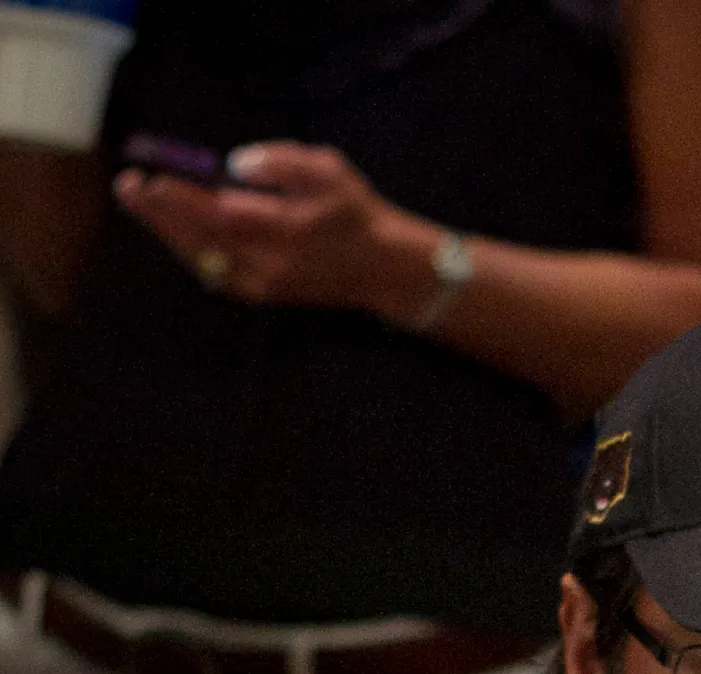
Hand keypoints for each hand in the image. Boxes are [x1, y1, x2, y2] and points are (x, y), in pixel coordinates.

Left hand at [113, 142, 436, 318]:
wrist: (382, 270)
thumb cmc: (357, 213)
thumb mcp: (329, 171)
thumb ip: (282, 162)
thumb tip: (235, 164)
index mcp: (283, 231)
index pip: (218, 214)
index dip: (180, 197)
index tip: (151, 177)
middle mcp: (267, 264)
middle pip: (200, 240)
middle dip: (160, 214)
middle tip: (129, 186)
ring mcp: (262, 285)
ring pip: (202, 259)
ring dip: (168, 233)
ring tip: (140, 203)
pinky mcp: (262, 295)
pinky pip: (214, 273)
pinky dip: (189, 251)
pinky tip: (173, 231)